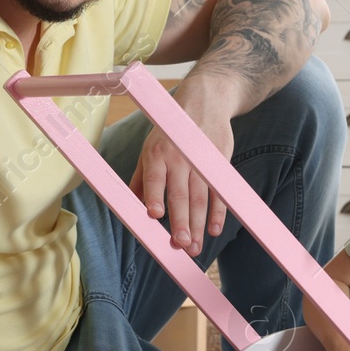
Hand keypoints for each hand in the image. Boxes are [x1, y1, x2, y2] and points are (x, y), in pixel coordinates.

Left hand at [128, 107, 233, 255]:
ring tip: (194, 247)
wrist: (205, 103)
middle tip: (181, 245)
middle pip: (181, 194)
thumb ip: (142, 179)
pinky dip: (219, 212)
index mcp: (157, 154)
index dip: (155, 196)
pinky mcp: (219, 163)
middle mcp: (179, 158)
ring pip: (200, 198)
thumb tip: (130, 207)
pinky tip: (214, 229)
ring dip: (198, 224)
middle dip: (181, 221)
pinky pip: (219, 192)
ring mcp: (201, 162)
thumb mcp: (150, 149)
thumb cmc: (170, 133)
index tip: (154, 215)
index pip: (155, 178)